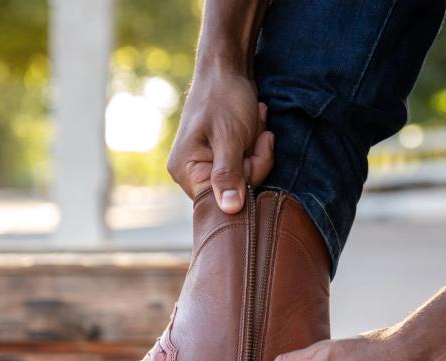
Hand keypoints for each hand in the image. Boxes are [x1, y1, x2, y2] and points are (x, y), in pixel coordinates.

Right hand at [167, 66, 273, 212]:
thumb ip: (229, 175)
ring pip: (245, 176)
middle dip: (254, 160)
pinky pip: (245, 164)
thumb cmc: (224, 97)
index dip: (247, 179)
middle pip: (236, 190)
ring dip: (257, 148)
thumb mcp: (230, 137)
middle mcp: (192, 173)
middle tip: (259, 131)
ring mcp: (205, 165)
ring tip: (254, 119)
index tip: (257, 147)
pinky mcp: (219, 157)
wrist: (226, 65)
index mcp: (186, 172)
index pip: (223, 199)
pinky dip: (254, 144)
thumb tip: (229, 210)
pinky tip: (254, 122)